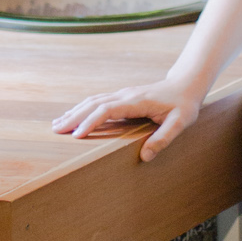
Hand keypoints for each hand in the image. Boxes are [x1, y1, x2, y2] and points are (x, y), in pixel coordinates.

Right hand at [52, 80, 204, 161]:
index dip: (91, 122)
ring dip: (75, 111)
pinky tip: (74, 115)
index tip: (76, 134)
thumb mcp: (180, 123)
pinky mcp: (123, 97)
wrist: (186, 84)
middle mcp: (125, 95)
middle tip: (56, 130)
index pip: (107, 110)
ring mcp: (123, 94)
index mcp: (136, 101)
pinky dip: (83, 108)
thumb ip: (164, 138)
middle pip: (94, 104)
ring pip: (93, 101)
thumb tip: (145, 156)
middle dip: (74, 117)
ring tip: (57, 124)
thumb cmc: (184, 105)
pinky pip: (98, 101)